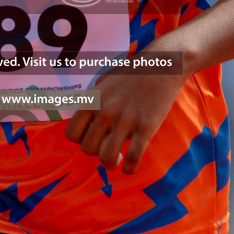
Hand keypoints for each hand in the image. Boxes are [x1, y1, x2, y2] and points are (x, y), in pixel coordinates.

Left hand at [63, 56, 185, 174]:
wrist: (162, 65)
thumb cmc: (131, 74)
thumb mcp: (103, 82)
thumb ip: (91, 101)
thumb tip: (84, 122)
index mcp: (92, 100)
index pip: (72, 134)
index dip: (81, 140)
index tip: (93, 137)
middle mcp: (105, 111)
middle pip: (88, 149)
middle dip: (96, 153)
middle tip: (107, 148)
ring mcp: (125, 120)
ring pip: (107, 158)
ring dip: (110, 164)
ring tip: (117, 161)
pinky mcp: (146, 127)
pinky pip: (133, 158)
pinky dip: (129, 169)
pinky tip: (130, 168)